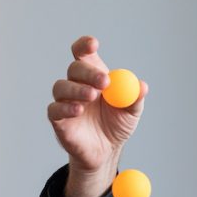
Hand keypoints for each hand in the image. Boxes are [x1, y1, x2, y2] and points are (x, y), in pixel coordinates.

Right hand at [47, 35, 148, 196]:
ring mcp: (65, 101)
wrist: (106, 151)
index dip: (85, 46)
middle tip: (104, 81)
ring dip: (77, 89)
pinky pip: (54, 109)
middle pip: (74, 69)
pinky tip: (79, 110)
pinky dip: (65, 107)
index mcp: (93, 76)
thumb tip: (142, 86)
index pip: (83, 54)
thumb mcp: (131, 112)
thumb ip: (135, 98)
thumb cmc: (116, 125)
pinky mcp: (58, 119)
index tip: (93, 44)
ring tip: (92, 96)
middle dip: (88, 72)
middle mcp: (76, 84)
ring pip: (61, 87)